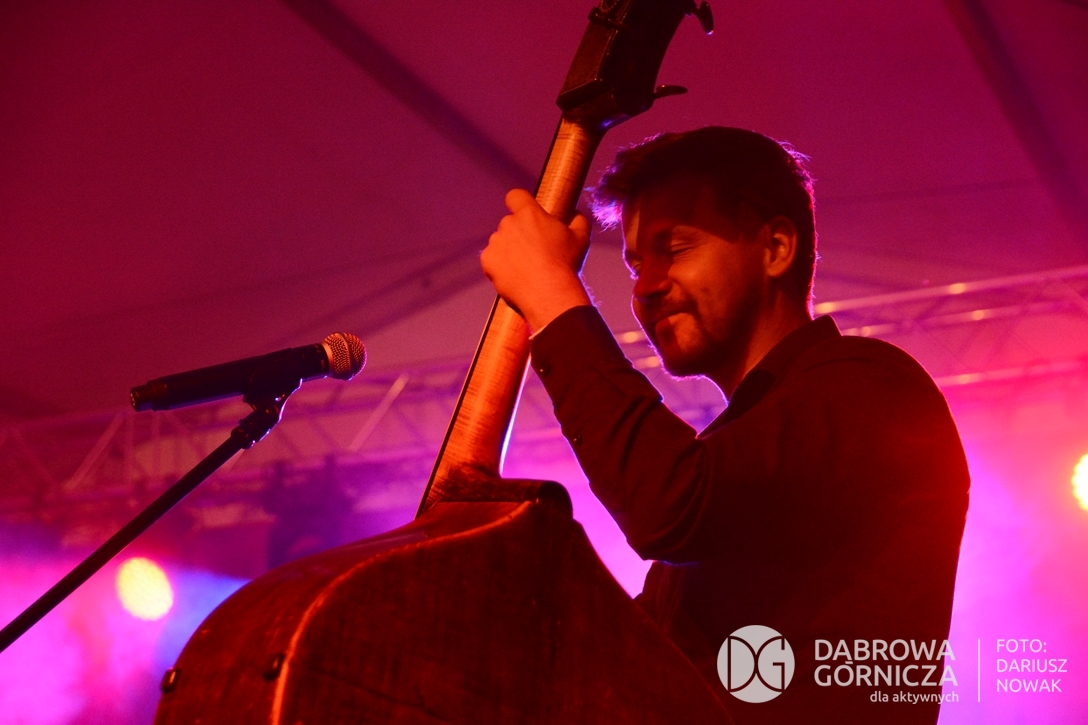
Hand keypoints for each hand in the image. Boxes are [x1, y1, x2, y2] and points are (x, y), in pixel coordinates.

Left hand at [481, 189, 592, 331]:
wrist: (549, 294)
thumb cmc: (566, 264)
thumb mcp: (581, 237)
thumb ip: (577, 220)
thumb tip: (575, 214)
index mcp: (529, 213)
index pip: (515, 196)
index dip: (518, 204)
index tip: (525, 214)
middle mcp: (509, 224)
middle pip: (509, 223)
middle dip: (519, 234)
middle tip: (534, 252)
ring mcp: (496, 242)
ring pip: (500, 242)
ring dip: (509, 250)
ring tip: (525, 269)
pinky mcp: (487, 261)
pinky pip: (491, 260)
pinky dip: (500, 266)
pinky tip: (515, 276)